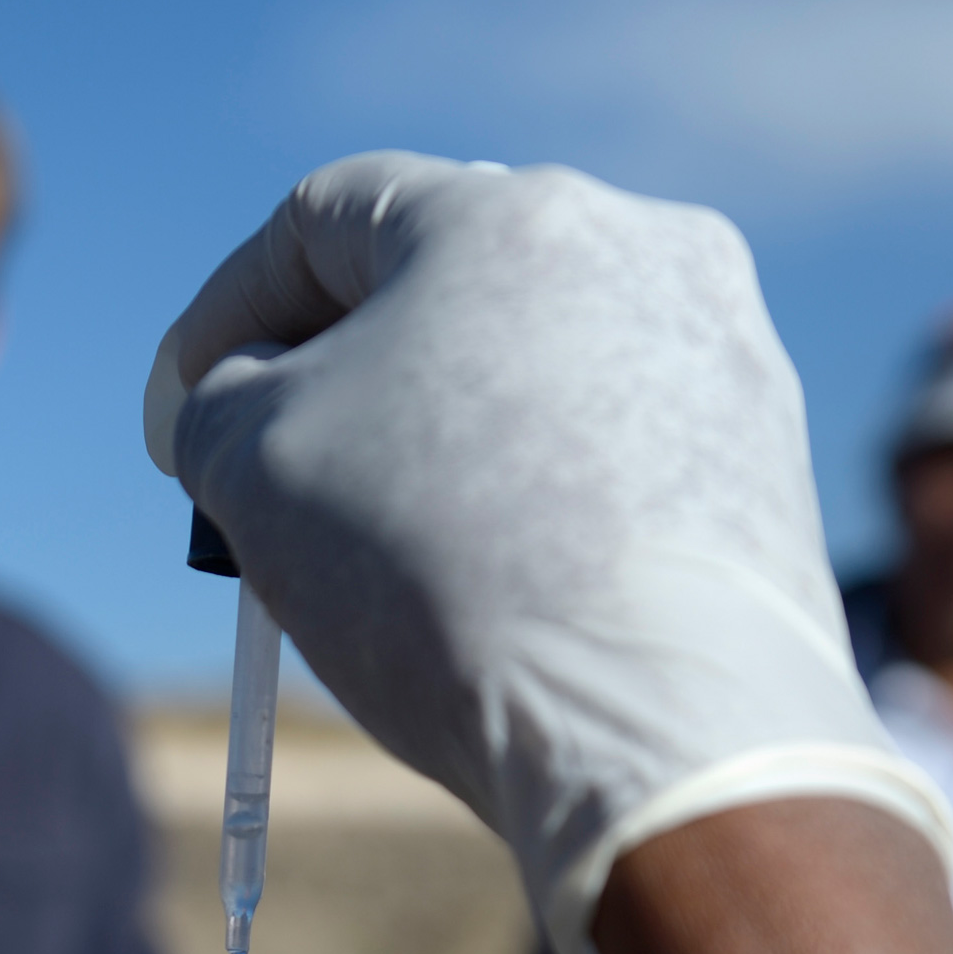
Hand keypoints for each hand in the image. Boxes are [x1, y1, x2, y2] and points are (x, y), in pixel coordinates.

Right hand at [145, 153, 952, 953]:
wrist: (666, 740)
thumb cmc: (448, 579)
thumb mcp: (255, 468)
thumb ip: (220, 404)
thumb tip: (243, 401)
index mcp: (508, 214)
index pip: (323, 221)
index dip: (225, 316)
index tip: (180, 413)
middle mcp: (641, 252)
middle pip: (443, 289)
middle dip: (339, 380)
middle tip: (271, 482)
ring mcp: (726, 357)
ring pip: (536, 376)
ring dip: (442, 446)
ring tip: (384, 555)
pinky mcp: (772, 469)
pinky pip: (616, 458)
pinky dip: (538, 505)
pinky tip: (500, 595)